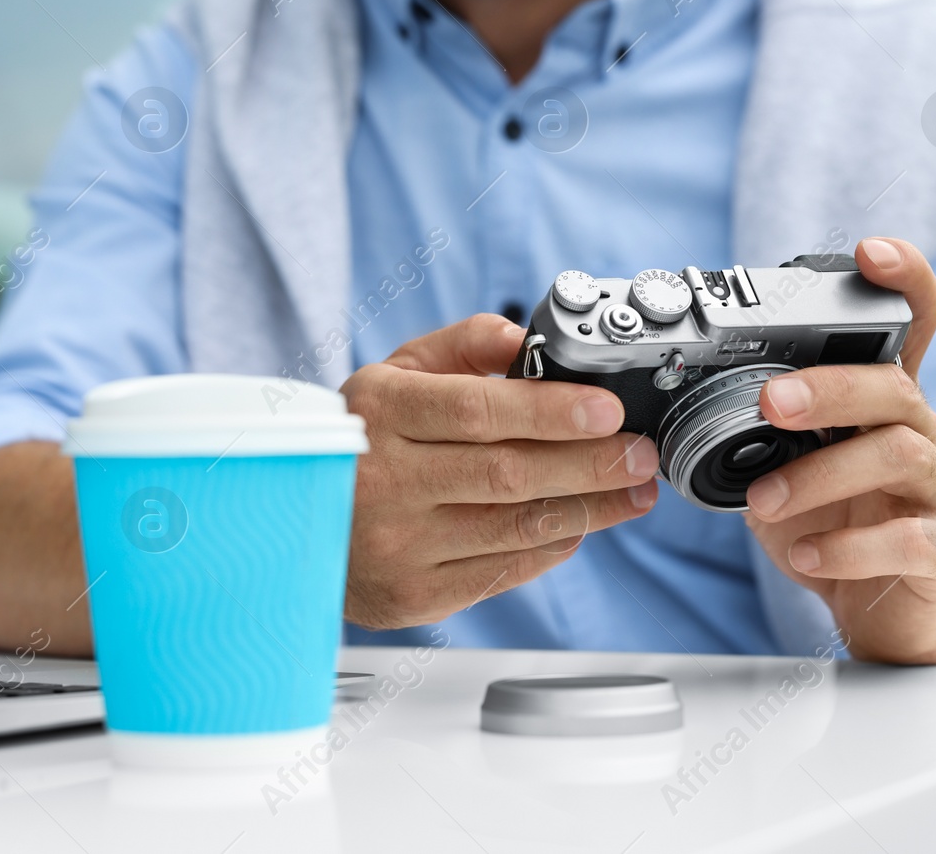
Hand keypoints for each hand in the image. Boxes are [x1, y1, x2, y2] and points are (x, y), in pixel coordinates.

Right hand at [340, 314, 659, 629]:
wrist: (295, 521)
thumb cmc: (361, 439)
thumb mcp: (395, 374)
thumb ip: (466, 346)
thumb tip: (532, 342)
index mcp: (380, 413)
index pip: (475, 411)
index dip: (549, 411)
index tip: (607, 408)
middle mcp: (385, 480)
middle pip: (507, 473)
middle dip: (590, 464)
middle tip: (641, 453)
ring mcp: (399, 544)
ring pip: (516, 526)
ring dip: (590, 508)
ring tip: (633, 489)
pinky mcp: (415, 593)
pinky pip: (505, 569)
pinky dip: (553, 544)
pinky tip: (581, 522)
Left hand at [742, 238, 935, 662]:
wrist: (894, 611)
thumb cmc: (839, 523)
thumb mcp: (792, 465)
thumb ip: (757, 430)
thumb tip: (679, 405)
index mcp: (882, 403)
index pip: (913, 323)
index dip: (903, 280)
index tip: (871, 252)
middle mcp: (920, 434)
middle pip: (893, 387)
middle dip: (828, 388)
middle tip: (770, 404)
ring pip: (898, 456)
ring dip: (818, 476)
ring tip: (761, 502)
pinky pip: (907, 539)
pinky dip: (847, 547)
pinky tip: (804, 557)